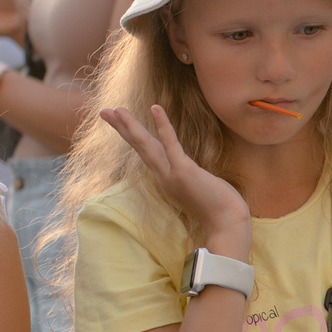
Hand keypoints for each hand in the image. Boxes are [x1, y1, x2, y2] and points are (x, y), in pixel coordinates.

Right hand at [101, 105, 249, 256]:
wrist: (227, 224)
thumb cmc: (218, 208)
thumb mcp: (199, 189)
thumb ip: (191, 179)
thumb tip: (194, 175)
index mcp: (166, 178)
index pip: (145, 152)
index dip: (131, 136)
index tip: (118, 122)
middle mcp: (164, 176)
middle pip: (139, 146)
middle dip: (121, 128)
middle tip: (104, 111)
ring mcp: (172, 174)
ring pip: (147, 144)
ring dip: (131, 125)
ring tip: (116, 109)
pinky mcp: (184, 171)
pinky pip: (171, 143)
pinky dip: (163, 125)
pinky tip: (155, 108)